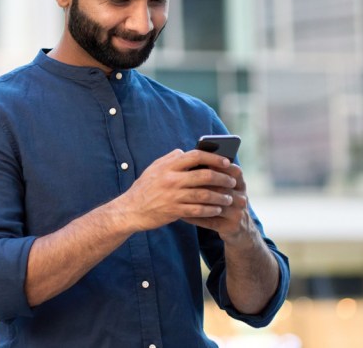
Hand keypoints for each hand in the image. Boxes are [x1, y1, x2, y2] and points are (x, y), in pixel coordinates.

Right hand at [117, 149, 236, 232]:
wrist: (130, 210)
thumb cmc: (144, 188)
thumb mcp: (153, 169)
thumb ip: (169, 159)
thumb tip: (184, 151)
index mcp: (168, 166)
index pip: (195, 156)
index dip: (214, 158)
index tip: (226, 162)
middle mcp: (171, 179)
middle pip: (204, 175)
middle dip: (222, 178)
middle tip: (232, 182)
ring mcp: (173, 196)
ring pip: (204, 194)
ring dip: (220, 196)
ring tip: (228, 198)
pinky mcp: (174, 211)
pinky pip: (198, 210)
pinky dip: (210, 210)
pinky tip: (217, 210)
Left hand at [182, 162, 255, 244]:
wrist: (239, 227)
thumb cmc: (224, 200)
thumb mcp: (226, 187)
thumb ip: (214, 173)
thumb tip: (191, 158)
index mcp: (240, 184)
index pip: (233, 171)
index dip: (217, 166)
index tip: (199, 163)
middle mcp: (241, 197)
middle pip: (221, 188)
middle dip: (201, 184)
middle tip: (182, 181)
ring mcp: (237, 213)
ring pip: (214, 204)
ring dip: (195, 201)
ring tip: (178, 197)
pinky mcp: (230, 226)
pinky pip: (208, 220)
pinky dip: (194, 217)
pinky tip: (181, 214)